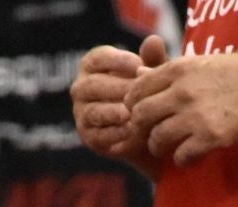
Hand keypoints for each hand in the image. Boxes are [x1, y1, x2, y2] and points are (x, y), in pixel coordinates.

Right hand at [71, 36, 166, 174]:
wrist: (150, 134)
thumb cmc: (148, 96)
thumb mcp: (153, 77)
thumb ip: (152, 59)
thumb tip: (155, 40)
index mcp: (93, 66)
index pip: (98, 58)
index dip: (117, 61)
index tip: (139, 65)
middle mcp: (82, 87)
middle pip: (93, 85)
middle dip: (118, 89)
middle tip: (140, 95)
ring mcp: (82, 112)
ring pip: (94, 111)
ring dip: (114, 113)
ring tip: (134, 115)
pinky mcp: (89, 137)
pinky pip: (98, 135)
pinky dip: (114, 134)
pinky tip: (131, 132)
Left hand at [125, 51, 237, 166]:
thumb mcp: (204, 63)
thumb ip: (175, 73)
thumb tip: (143, 78)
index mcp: (179, 69)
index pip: (137, 88)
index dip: (133, 105)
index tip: (141, 115)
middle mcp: (182, 91)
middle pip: (141, 115)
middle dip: (141, 129)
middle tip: (150, 136)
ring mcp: (196, 115)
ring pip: (157, 139)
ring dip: (160, 148)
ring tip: (168, 149)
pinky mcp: (212, 138)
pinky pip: (182, 156)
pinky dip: (182, 161)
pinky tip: (190, 158)